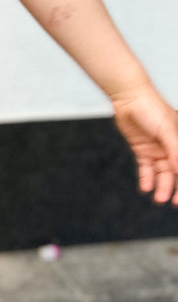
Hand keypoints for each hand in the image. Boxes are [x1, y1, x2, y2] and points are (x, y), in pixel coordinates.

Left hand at [111, 84, 177, 205]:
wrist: (129, 98)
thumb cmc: (152, 109)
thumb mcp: (167, 130)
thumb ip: (176, 152)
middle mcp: (172, 148)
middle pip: (176, 173)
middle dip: (176, 189)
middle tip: (174, 203)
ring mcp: (157, 149)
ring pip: (161, 174)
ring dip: (161, 186)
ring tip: (158, 199)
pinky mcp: (142, 150)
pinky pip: (146, 169)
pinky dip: (146, 179)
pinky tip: (146, 188)